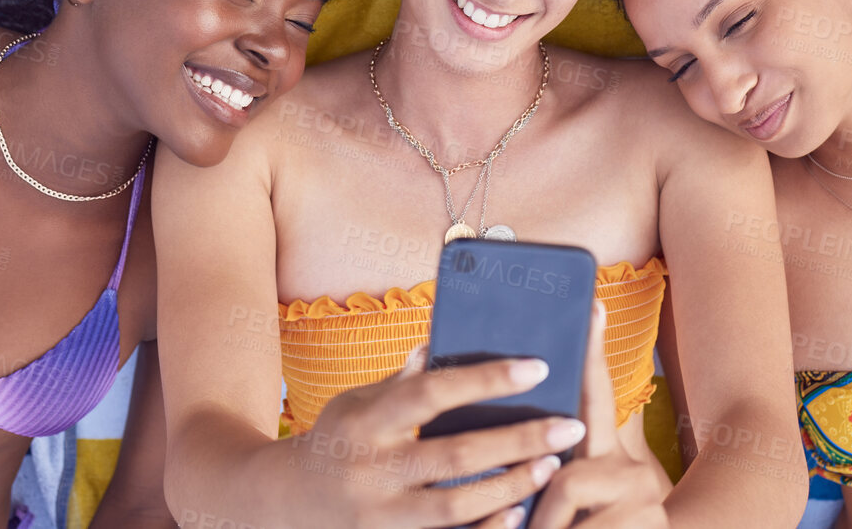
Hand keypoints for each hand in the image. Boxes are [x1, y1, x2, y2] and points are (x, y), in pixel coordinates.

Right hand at [282, 345, 589, 528]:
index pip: (431, 393)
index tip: (537, 367)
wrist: (283, 507)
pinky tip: (519, 515)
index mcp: (365, 421)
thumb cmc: (336, 442)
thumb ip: (404, 381)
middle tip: (569, 425)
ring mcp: (379, 517)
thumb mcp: (358, 403)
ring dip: (511, 487)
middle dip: (519, 440)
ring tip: (553, 466)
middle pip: (454, 455)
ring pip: (455, 507)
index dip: (485, 379)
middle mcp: (370, 470)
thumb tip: (442, 339)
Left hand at [527, 301, 670, 528]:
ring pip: (568, 507)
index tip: (591, 302)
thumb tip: (511, 438)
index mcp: (610, 459)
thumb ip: (552, 469)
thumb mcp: (577, 503)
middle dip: (539, 516)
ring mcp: (645, 509)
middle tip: (525, 527)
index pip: (598, 398)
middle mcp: (634, 477)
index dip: (591, 352)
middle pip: (567, 479)